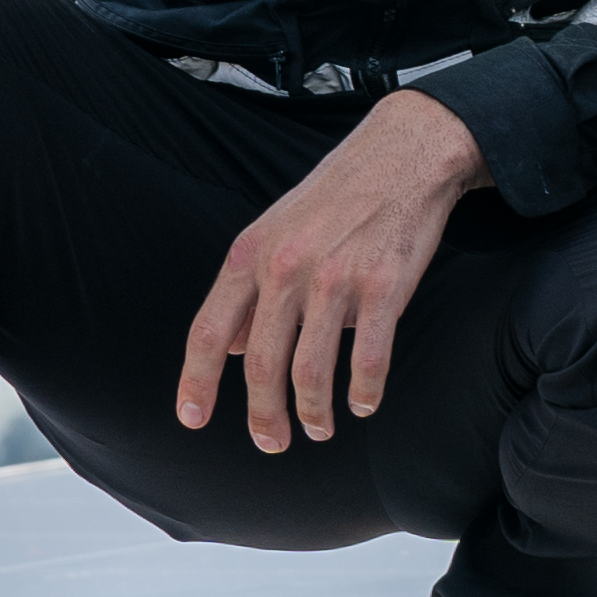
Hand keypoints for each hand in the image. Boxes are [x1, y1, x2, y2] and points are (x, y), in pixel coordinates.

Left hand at [179, 90, 482, 452]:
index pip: (208, 331)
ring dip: (313, 413)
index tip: (192, 419)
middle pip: (260, 363)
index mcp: (251, 254)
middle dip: (263, 415)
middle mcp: (286, 268)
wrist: (404, 153)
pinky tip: (364, 402)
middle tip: (271, 442)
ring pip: (312, 371)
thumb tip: (223, 348)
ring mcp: (336, 279)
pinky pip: (369, 359)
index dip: (196, 382)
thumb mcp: (273, 229)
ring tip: (318, 429)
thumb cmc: (338, 194)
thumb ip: (247, 289)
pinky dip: (365, 392)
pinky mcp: (384, 287)